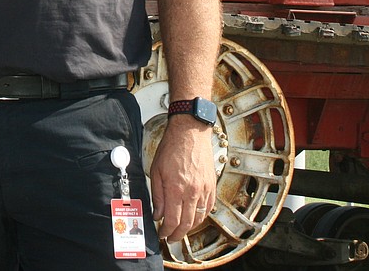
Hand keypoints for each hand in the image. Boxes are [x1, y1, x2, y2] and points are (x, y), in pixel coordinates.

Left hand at [149, 116, 216, 242]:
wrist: (190, 132)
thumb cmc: (172, 147)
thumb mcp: (156, 170)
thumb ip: (157, 195)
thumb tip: (157, 214)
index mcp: (176, 188)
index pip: (172, 220)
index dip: (166, 231)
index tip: (162, 234)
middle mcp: (192, 191)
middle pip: (187, 223)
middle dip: (177, 234)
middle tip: (171, 237)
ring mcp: (204, 189)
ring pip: (199, 218)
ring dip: (190, 228)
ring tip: (181, 230)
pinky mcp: (212, 185)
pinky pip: (208, 207)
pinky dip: (201, 216)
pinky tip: (195, 217)